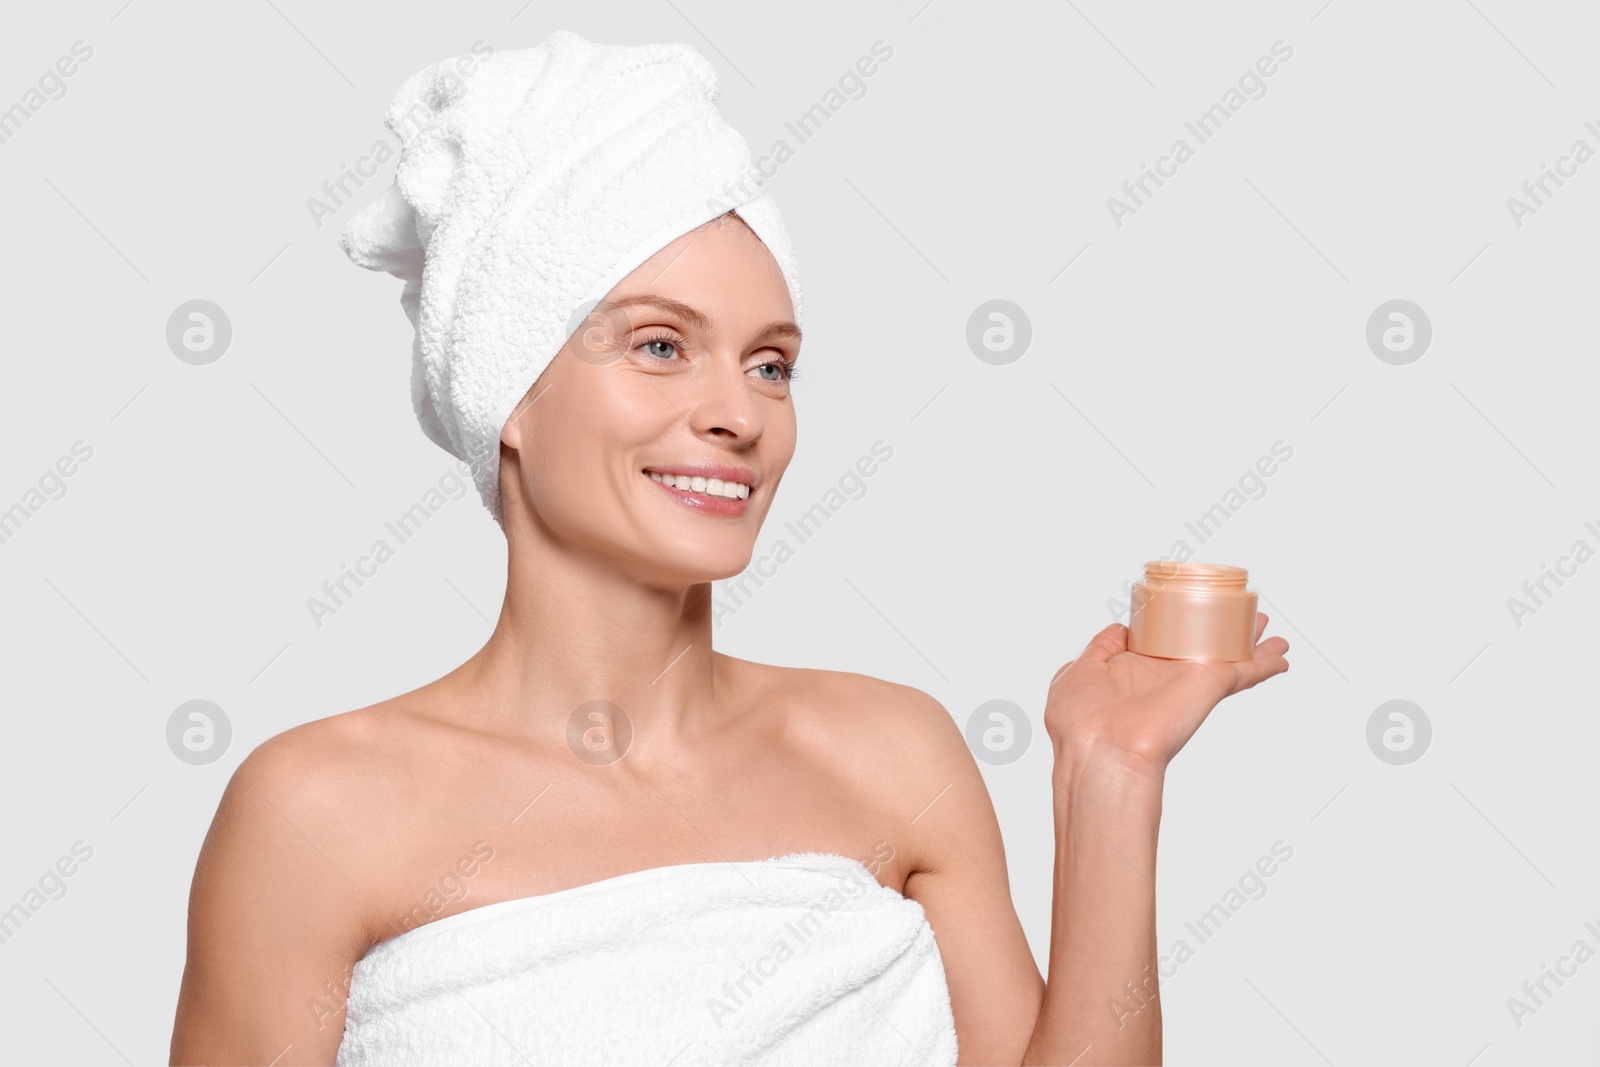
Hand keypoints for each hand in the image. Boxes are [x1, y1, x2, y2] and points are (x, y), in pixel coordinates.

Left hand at [1044, 613, 1288, 782]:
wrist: (1102, 754)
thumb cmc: (1080, 721)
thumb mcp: (1078, 672)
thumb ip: (1100, 648)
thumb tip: (1120, 629)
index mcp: (1131, 669)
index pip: (1162, 644)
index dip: (1176, 625)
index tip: (1188, 609)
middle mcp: (1164, 675)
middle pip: (1201, 647)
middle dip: (1222, 632)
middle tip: (1243, 618)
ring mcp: (1189, 680)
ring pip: (1229, 657)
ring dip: (1252, 644)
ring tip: (1271, 633)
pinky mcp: (1209, 685)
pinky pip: (1246, 673)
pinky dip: (1266, 664)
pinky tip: (1282, 656)